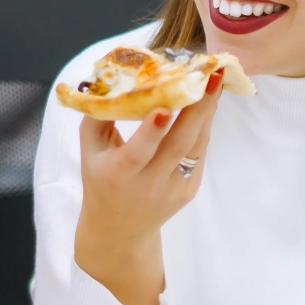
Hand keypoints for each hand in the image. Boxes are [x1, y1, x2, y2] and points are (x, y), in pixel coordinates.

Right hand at [72, 82, 222, 304]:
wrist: (119, 230)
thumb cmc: (101, 180)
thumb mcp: (89, 152)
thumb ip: (97, 116)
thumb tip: (112, 77)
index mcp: (118, 174)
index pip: (138, 152)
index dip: (152, 131)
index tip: (165, 108)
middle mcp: (148, 184)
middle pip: (178, 144)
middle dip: (197, 108)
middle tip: (210, 74)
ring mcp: (173, 188)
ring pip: (195, 145)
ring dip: (207, 111)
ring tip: (216, 79)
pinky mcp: (189, 189)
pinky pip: (198, 151)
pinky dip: (203, 125)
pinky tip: (208, 101)